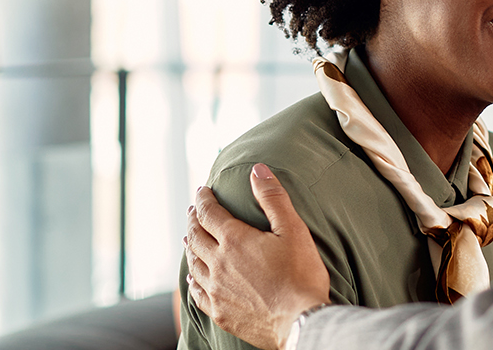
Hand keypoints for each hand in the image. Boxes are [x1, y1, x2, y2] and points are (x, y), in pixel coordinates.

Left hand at [185, 164, 330, 349]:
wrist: (301, 322)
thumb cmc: (302, 275)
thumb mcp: (293, 230)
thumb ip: (273, 198)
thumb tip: (257, 169)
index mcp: (235, 240)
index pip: (209, 212)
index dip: (203, 198)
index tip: (202, 190)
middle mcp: (219, 263)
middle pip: (196, 236)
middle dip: (194, 219)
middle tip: (194, 211)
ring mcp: (217, 290)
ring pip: (194, 263)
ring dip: (190, 247)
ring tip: (189, 238)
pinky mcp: (220, 312)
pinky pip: (197, 293)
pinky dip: (192, 281)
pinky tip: (193, 279)